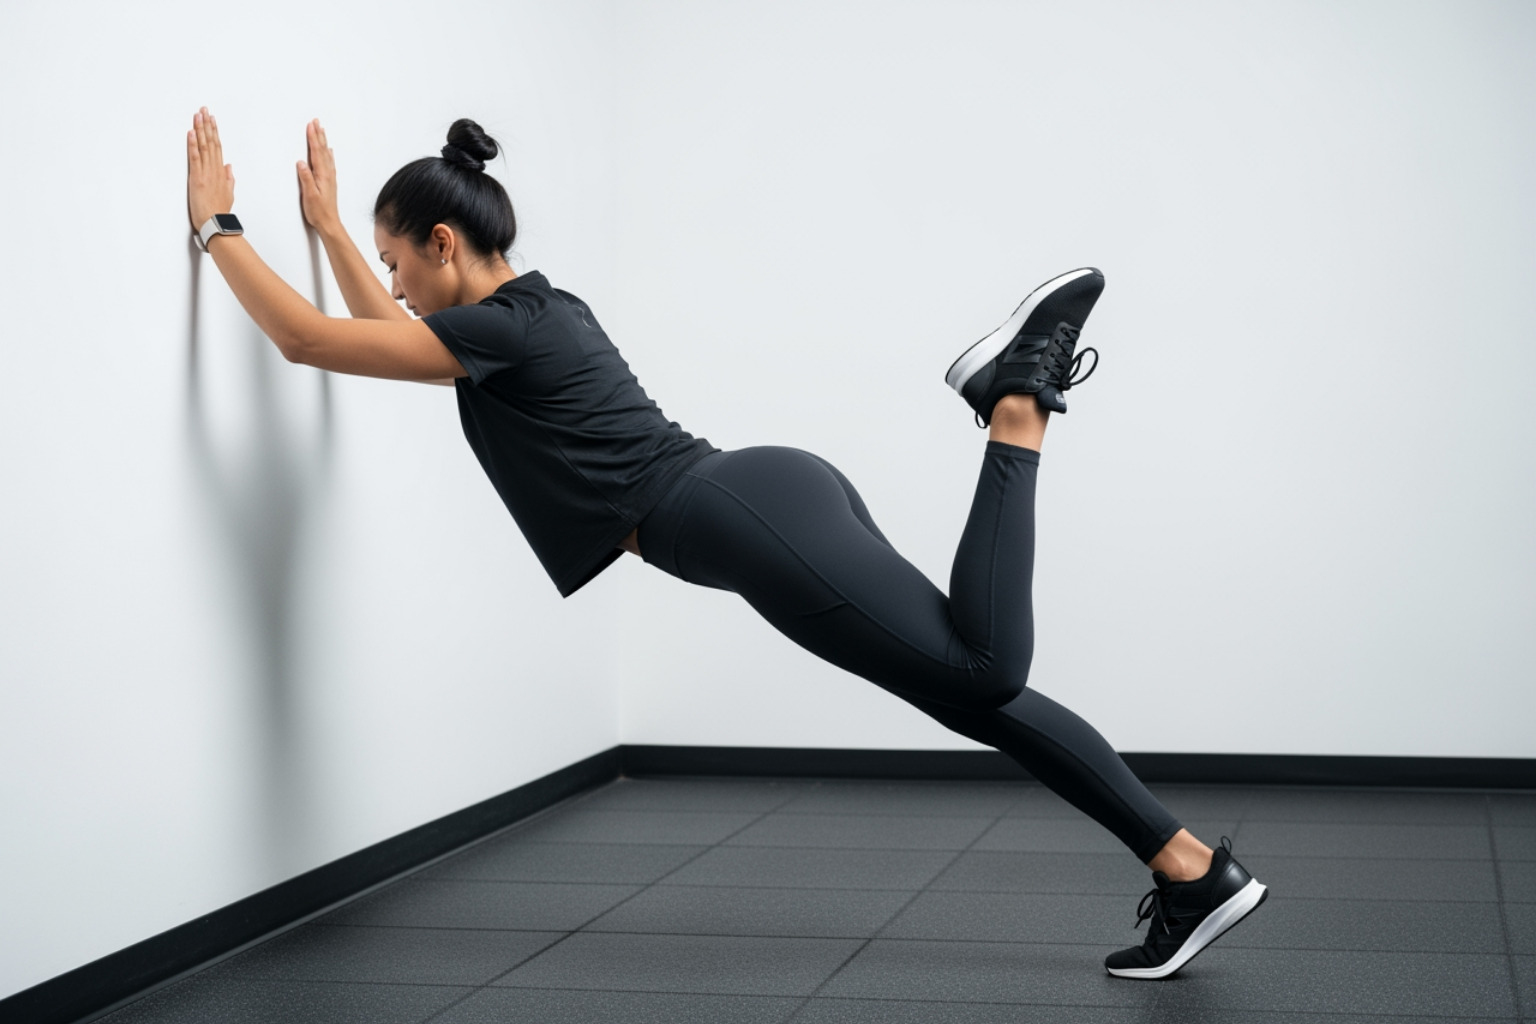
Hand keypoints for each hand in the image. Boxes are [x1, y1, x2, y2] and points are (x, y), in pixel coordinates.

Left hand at [186, 106, 234, 230]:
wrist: (215, 224)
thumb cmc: (219, 212)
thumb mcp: (228, 194)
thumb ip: (229, 179)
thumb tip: (229, 167)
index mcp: (221, 173)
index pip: (218, 148)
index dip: (215, 133)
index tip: (212, 120)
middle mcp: (215, 170)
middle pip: (212, 143)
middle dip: (207, 125)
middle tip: (204, 111)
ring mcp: (206, 173)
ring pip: (204, 147)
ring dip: (200, 130)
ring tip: (198, 116)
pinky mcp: (196, 178)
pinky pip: (195, 158)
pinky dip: (193, 145)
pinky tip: (191, 133)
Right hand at [296, 118, 340, 232]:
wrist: (329, 223)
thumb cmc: (319, 212)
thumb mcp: (309, 195)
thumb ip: (306, 178)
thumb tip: (301, 163)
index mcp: (322, 175)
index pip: (316, 152)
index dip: (313, 138)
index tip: (310, 126)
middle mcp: (328, 174)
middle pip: (322, 150)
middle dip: (318, 134)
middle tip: (316, 122)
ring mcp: (330, 177)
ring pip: (326, 154)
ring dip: (323, 141)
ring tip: (322, 130)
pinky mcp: (329, 182)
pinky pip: (329, 162)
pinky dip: (328, 154)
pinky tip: (329, 151)